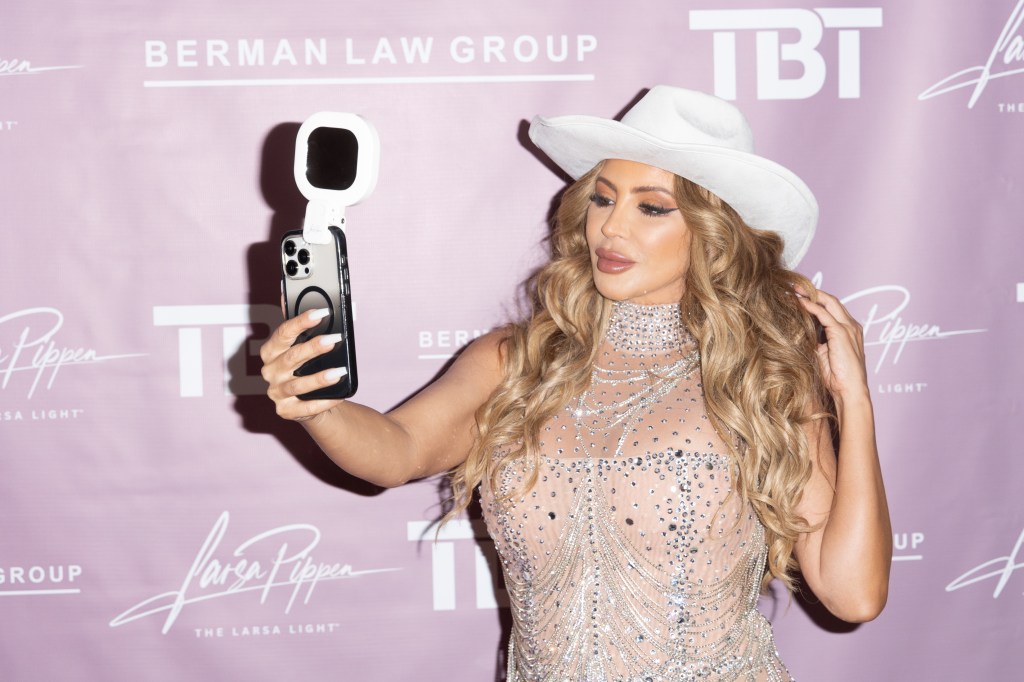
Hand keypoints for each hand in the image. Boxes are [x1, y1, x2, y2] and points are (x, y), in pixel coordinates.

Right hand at [259, 307, 347, 421]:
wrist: (307, 401)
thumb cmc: (304, 366)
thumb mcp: (298, 343)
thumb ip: (295, 322)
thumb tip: (287, 292)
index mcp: (271, 351)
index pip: (283, 333)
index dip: (301, 322)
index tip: (320, 313)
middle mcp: (270, 372)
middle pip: (291, 358)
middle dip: (313, 348)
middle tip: (333, 339)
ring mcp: (276, 393)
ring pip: (297, 385)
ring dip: (318, 378)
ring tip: (339, 372)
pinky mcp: (286, 411)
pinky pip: (305, 408)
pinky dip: (322, 401)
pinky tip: (338, 395)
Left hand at [793, 284, 869, 404]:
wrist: (849, 391)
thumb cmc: (836, 378)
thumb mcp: (821, 355)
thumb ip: (813, 341)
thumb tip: (796, 332)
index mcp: (848, 330)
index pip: (831, 308)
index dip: (816, 300)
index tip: (798, 295)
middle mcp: (851, 326)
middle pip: (831, 300)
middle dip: (812, 291)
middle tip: (794, 286)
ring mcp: (849, 328)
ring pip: (829, 303)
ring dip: (810, 294)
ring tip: (793, 289)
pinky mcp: (842, 333)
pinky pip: (824, 314)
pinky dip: (810, 306)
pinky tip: (798, 302)